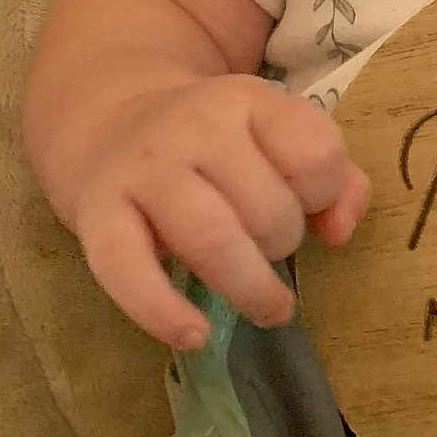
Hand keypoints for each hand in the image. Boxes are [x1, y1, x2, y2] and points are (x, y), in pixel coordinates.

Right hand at [67, 75, 369, 350]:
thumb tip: (339, 232)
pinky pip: (126, 271)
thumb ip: (334, 178)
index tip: (307, 200)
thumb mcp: (279, 137)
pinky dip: (163, 312)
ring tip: (270, 308)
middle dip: (283, 241)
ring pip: (212, 239)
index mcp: (249, 101)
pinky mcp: (97, 215)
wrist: (112, 125)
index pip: (314, 154)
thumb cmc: (218, 143)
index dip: (324, 190)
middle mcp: (197, 126)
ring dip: (250, 285)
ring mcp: (145, 169)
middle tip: (271, 244)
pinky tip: (194, 335)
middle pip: (267, 207)